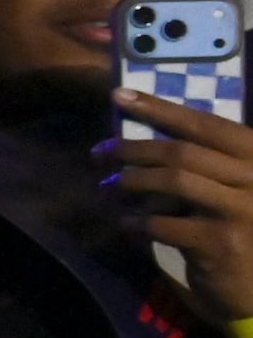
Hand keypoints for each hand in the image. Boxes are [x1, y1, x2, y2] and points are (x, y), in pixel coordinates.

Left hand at [107, 89, 252, 318]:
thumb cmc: (244, 231)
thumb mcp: (235, 189)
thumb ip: (206, 164)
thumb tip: (141, 138)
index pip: (207, 124)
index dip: (160, 108)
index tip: (119, 95)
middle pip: (182, 152)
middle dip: (132, 149)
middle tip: (99, 152)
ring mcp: (241, 210)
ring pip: (173, 181)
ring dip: (131, 182)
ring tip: (107, 188)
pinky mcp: (220, 242)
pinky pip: (163, 224)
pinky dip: (135, 222)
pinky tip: (124, 223)